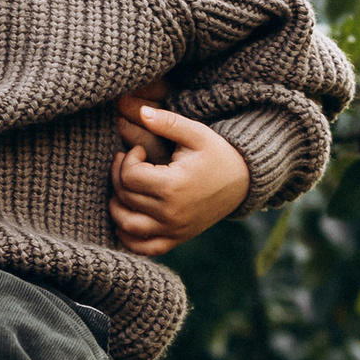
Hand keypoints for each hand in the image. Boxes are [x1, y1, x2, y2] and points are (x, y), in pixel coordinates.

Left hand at [109, 92, 251, 255]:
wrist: (243, 182)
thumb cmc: (217, 154)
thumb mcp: (196, 133)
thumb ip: (167, 122)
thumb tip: (141, 111)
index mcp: (174, 186)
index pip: (129, 176)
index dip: (127, 159)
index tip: (138, 151)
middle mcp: (171, 212)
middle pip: (125, 198)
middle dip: (119, 176)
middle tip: (128, 163)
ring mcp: (173, 229)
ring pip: (127, 225)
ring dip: (116, 206)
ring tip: (123, 188)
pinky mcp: (176, 239)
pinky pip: (143, 248)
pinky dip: (128, 239)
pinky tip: (125, 220)